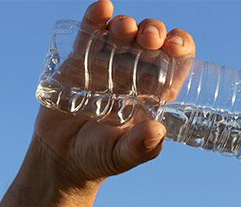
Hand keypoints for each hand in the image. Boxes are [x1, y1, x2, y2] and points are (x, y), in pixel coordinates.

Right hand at [32, 0, 195, 189]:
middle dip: (155, 31)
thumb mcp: (122, 157)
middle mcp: (134, 73)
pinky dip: (97, 16)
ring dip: (127, 24)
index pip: (175, 61)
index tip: (174, 46)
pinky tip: (103, 9)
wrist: (60, 158)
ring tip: (123, 29)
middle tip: (148, 38)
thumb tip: (156, 130)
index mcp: (154, 92)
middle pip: (152, 41)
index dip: (180, 46)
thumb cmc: (99, 159)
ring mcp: (107, 63)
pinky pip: (90, 32)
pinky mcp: (79, 60)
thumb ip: (140, 148)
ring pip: (124, 32)